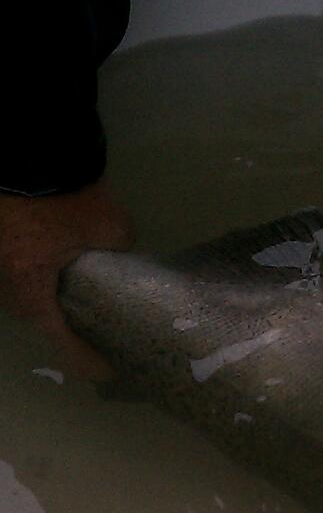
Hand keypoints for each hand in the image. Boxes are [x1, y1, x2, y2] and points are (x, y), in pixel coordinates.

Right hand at [0, 181, 132, 379]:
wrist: (21, 143)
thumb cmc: (63, 193)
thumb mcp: (108, 225)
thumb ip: (119, 246)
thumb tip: (122, 248)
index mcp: (30, 288)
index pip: (61, 343)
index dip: (87, 362)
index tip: (108, 369)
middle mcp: (5, 282)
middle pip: (37, 319)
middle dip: (65, 329)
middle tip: (95, 332)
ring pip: (22, 292)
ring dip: (46, 298)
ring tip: (76, 300)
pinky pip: (14, 267)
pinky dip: (34, 272)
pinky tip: (53, 263)